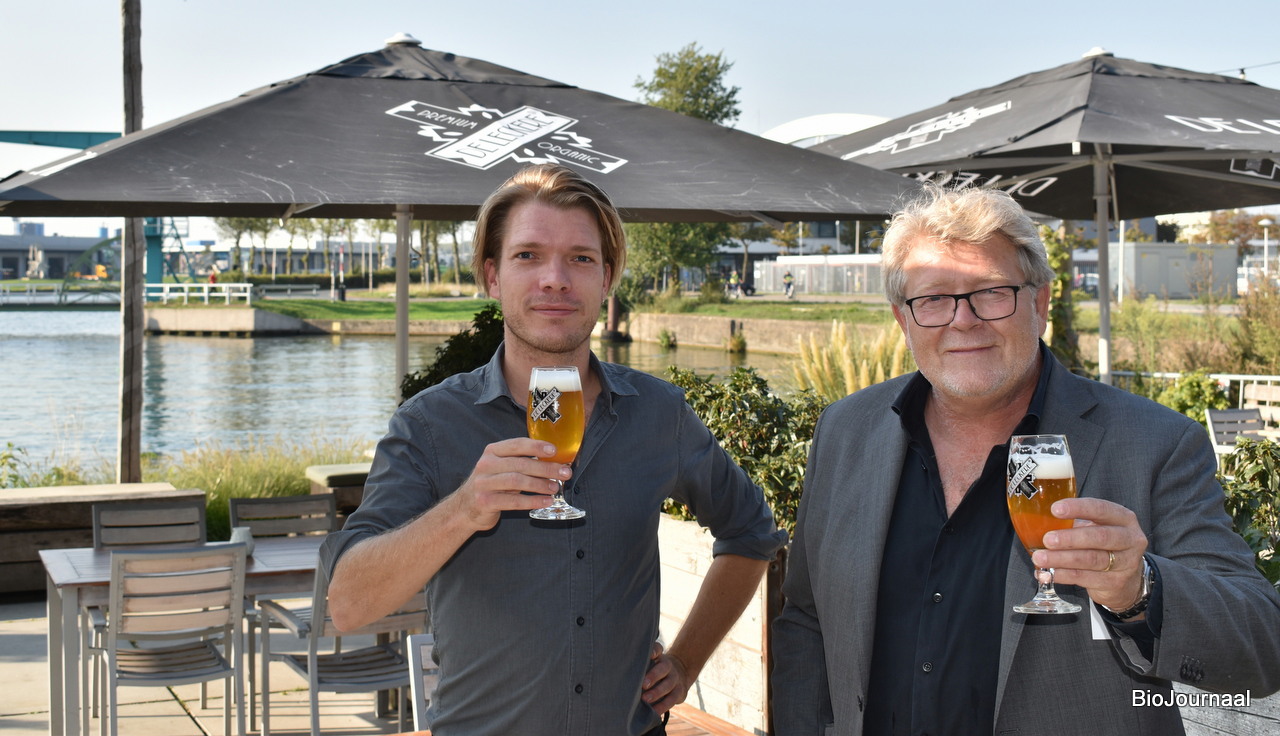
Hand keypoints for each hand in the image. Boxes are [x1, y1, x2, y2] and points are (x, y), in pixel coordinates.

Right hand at [447, 437, 568, 530]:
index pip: (517, 444)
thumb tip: (553, 460)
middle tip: (564, 473)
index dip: (536, 447)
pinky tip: (546, 502)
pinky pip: (513, 501)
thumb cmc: (491, 485)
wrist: (465, 508)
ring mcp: (484, 483)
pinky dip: (532, 501)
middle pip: (520, 464)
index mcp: (492, 451)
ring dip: (540, 484)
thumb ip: (521, 461)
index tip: (554, 451)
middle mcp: (486, 465)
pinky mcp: (485, 502)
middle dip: (545, 468)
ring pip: (517, 481)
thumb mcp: (501, 468)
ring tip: (555, 488)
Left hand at [641, 641, 691, 715]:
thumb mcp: (648, 665)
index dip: (653, 651)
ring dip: (657, 692)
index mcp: (658, 657)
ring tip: (645, 699)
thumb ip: (637, 666)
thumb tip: (616, 673)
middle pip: (663, 668)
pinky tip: (654, 711)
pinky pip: (672, 699)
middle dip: (653, 676)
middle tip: (643, 685)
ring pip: (668, 684)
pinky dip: (662, 706)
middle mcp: (668, 666)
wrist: (678, 676)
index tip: (649, 655)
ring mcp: (675, 678)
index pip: (657, 649)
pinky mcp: (679, 692)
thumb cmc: (654, 671)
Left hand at [1031, 497, 1148, 612]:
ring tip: (1040, 558)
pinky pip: (1086, 578)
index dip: (1078, 509)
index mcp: (1123, 518)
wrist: (1126, 580)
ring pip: (1092, 560)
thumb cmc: (1103, 546)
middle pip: (1100, 537)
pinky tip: (1048, 574)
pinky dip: (1064, 575)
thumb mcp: (1095, 529)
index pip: (1101, 509)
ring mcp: (1126, 563)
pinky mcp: (1116, 583)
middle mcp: (1130, 539)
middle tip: (1047, 539)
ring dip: (1062, 559)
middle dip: (1071, 538)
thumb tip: (1036, 523)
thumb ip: (1074, 523)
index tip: (1055, 509)